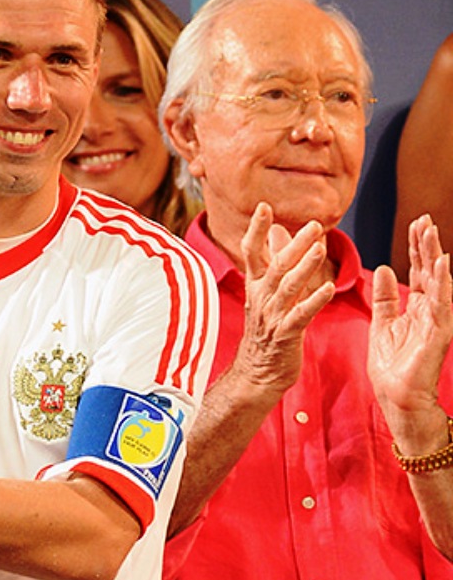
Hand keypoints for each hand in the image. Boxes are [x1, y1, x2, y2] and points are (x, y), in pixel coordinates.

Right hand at [231, 202, 334, 388]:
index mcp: (254, 285)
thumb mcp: (265, 293)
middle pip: (275, 266)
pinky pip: (300, 315)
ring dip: (304, 267)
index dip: (256, 229)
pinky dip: (314, 301)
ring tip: (319, 249)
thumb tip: (278, 230)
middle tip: (313, 225)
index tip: (263, 206)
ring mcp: (272, 316)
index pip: (251, 251)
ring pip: (288, 287)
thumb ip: (272, 261)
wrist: (256, 372)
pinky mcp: (286, 335)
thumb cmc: (265, 330)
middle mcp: (261, 297)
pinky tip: (328, 288)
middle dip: (294, 244)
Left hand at [369, 213, 452, 416]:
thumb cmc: (392, 368)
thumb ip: (384, 298)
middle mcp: (430, 312)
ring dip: (435, 257)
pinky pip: (441, 304)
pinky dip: (442, 283)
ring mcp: (436, 322)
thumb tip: (383, 268)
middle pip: (430, 272)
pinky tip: (442, 264)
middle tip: (424, 219)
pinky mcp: (438, 334)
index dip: (416, 248)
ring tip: (432, 232)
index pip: (419, 272)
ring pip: (438, 283)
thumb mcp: (382, 325)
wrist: (398, 400)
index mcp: (416, 309)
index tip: (415, 224)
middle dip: (426, 245)